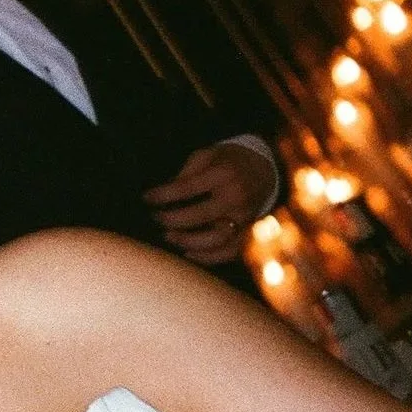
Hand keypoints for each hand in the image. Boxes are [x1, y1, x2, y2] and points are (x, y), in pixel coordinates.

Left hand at [144, 143, 276, 265]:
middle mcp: (236, 197)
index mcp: (223, 174)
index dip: (163, 194)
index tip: (146, 198)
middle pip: (201, 216)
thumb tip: (163, 192)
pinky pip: (230, 252)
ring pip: (216, 239)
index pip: (187, 187)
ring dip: (188, 241)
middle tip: (156, 218)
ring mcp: (245, 217)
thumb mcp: (207, 154)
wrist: (265, 168)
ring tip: (168, 237)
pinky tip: (188, 254)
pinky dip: (208, 257)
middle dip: (172, 220)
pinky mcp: (249, 231)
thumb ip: (186, 172)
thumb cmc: (228, 161)